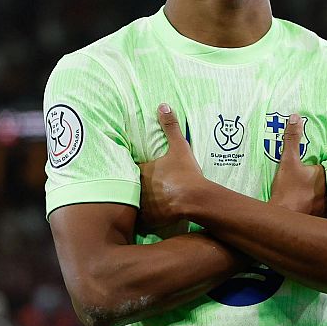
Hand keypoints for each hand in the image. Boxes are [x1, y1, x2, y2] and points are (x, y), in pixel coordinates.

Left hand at [138, 104, 207, 233]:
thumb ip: (170, 126)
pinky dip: (148, 219)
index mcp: (142, 171)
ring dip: (141, 204)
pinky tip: (153, 218)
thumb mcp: (179, 147)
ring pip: (137, 205)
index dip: (136, 172)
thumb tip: (163, 105)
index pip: (132, 170)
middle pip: (133, 188)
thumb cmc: (185, 173)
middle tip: (145, 189)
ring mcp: (142, 206)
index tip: (141, 172)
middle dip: (136, 188)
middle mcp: (138, 189)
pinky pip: (144, 220)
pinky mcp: (148, 220)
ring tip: (148, 205)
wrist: (195, 199)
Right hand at [268, 113, 326, 216]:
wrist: (281, 218)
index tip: (314, 169)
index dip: (322, 168)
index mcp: (326, 175)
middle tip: (311, 183)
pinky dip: (322, 210)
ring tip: (312, 196)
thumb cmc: (286, 190)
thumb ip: (292, 139)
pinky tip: (313, 210)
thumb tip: (295, 117)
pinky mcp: (323, 219)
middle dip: (324, 182)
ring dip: (324, 197)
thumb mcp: (288, 162)